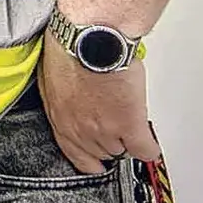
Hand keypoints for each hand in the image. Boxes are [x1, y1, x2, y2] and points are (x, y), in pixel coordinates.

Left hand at [38, 36, 160, 175]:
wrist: (90, 40)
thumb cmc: (71, 48)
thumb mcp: (53, 77)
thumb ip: (62, 97)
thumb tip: (71, 100)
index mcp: (59, 116)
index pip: (72, 152)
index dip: (87, 158)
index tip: (95, 161)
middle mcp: (79, 129)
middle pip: (100, 152)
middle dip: (109, 141)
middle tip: (118, 129)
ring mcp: (104, 130)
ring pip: (121, 151)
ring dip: (128, 140)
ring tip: (133, 123)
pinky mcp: (128, 125)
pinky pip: (144, 151)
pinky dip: (149, 148)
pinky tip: (149, 140)